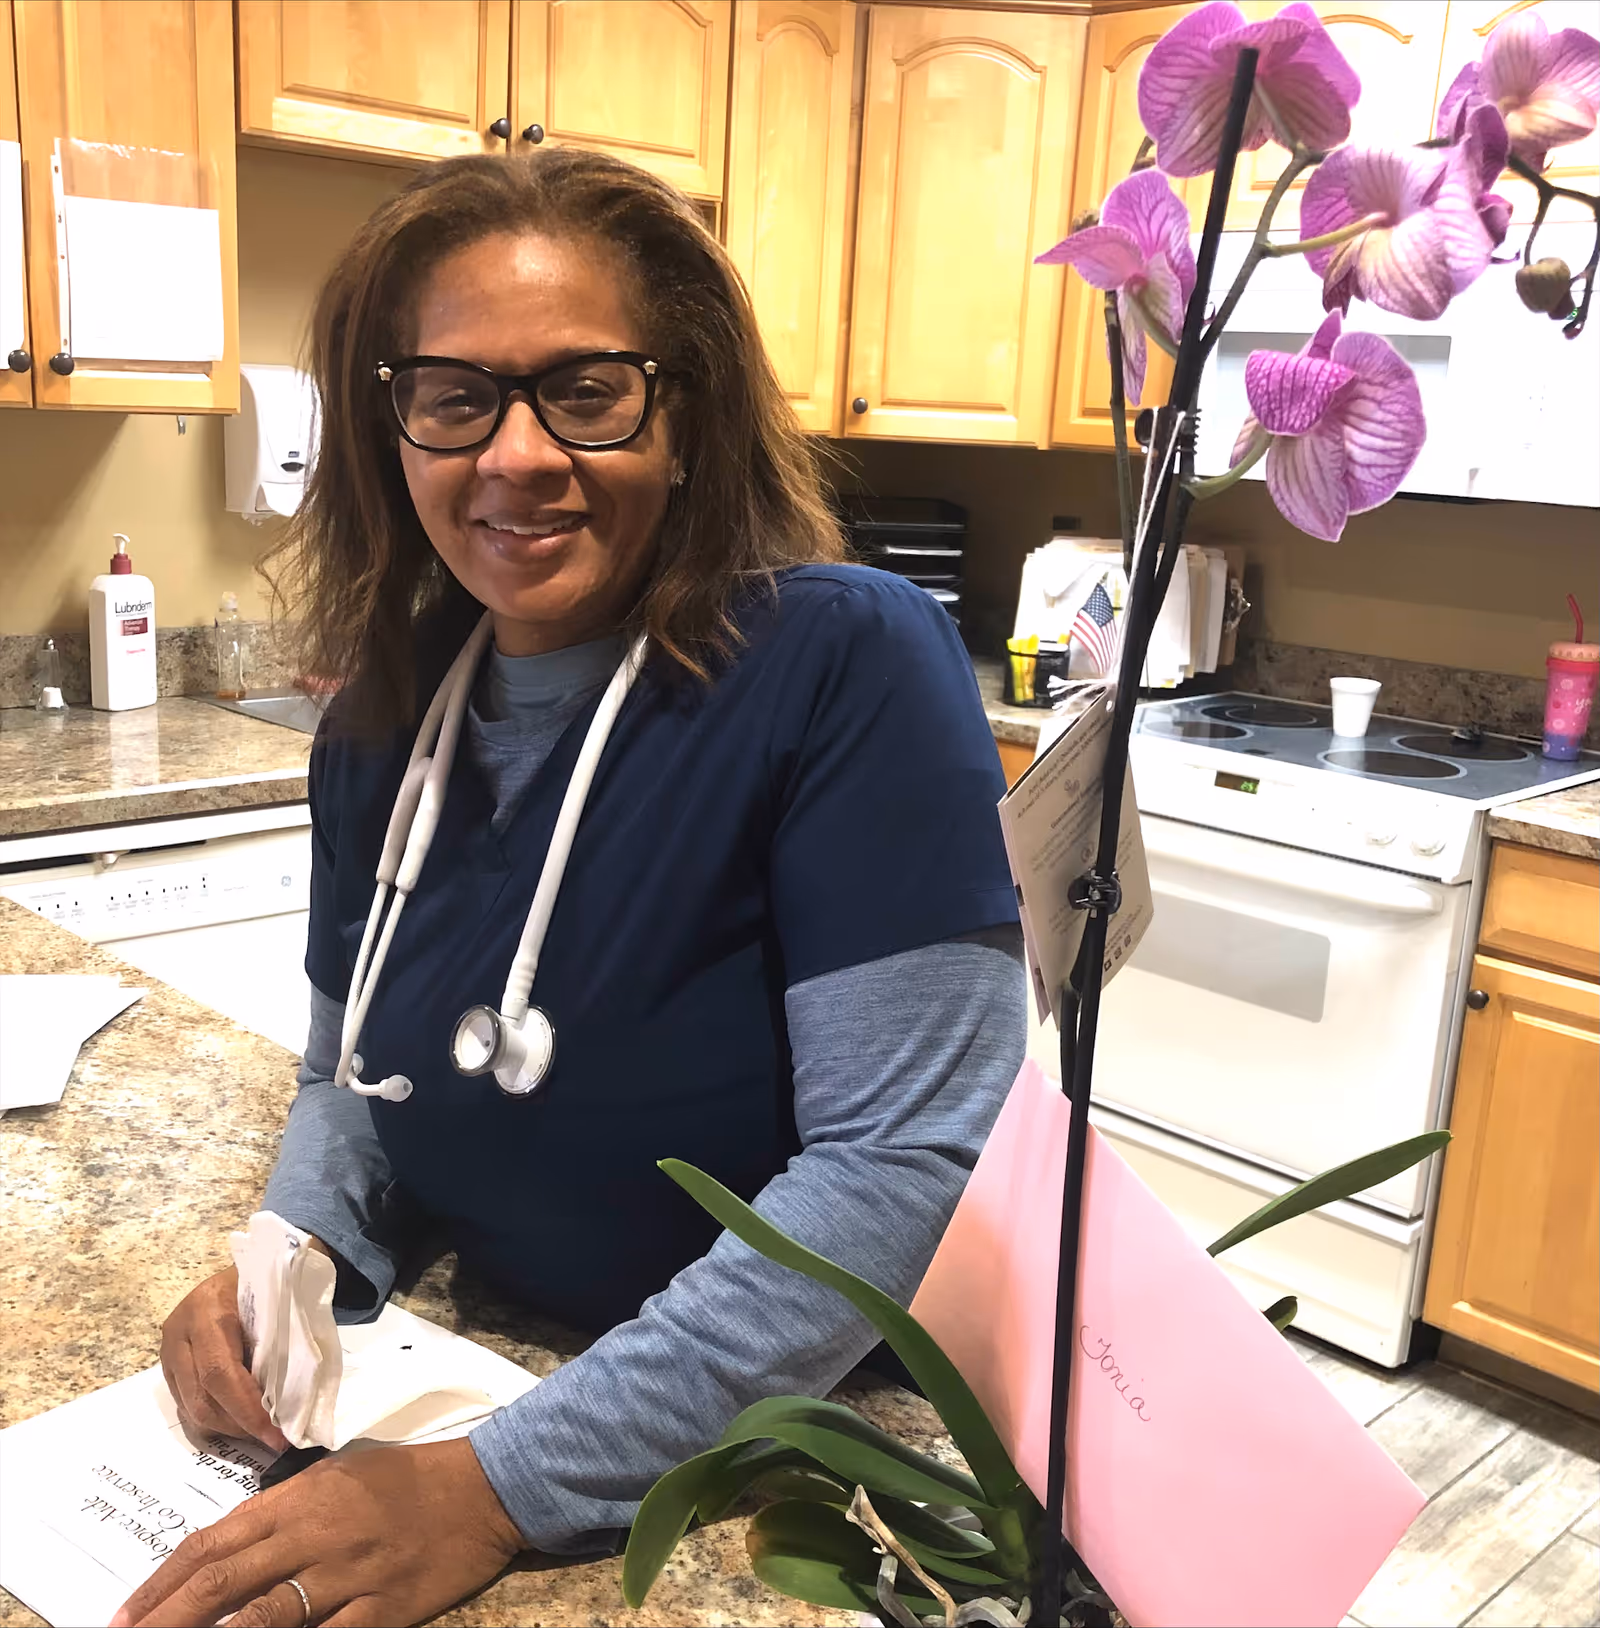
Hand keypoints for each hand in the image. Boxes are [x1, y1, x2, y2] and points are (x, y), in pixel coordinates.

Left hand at [108, 1437, 523, 1626]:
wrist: (484, 1489)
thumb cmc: (408, 1478)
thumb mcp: (340, 1473)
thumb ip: (286, 1506)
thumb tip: (230, 1545)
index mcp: (301, 1496)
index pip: (214, 1541)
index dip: (162, 1583)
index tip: (121, 1617)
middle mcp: (316, 1534)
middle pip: (225, 1581)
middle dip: (165, 1622)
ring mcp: (349, 1575)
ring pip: (264, 1619)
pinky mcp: (383, 1610)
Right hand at [161, 1267, 288, 1453]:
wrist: (257, 1261)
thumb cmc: (276, 1281)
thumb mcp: (281, 1302)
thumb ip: (280, 1346)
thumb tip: (290, 1403)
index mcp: (206, 1310)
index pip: (220, 1374)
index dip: (247, 1410)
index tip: (275, 1435)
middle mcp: (178, 1331)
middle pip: (201, 1398)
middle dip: (238, 1425)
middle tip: (272, 1439)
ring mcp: (168, 1350)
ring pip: (190, 1407)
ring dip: (227, 1427)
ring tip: (260, 1432)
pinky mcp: (169, 1365)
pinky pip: (187, 1403)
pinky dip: (216, 1417)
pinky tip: (241, 1420)